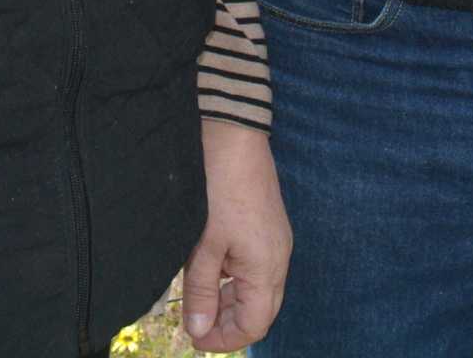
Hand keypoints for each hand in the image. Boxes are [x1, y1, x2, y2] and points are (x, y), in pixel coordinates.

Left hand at [182, 118, 290, 350]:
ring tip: (197, 296)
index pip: (255, 324)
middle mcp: (278, 258)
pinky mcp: (267, 227)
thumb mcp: (203, 245)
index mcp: (267, 267)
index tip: (193, 337)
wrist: (233, 134)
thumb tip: (198, 330)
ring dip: (229, 300)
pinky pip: (255, 267)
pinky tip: (209, 267)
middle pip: (260, 310)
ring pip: (257, 289)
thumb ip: (202, 292)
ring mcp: (275, 241)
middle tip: (193, 322)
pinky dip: (233, 277)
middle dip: (227, 322)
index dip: (224, 338)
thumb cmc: (218, 187)